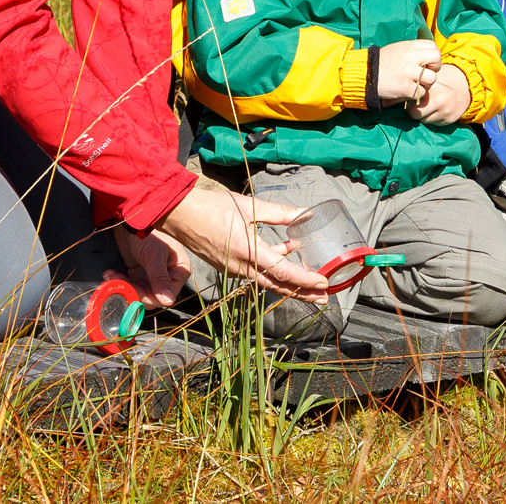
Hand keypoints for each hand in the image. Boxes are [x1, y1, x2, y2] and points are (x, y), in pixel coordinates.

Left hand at [113, 220, 189, 306]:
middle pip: (152, 296)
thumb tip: (169, 302)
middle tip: (120, 283)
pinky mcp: (138, 272)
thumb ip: (160, 279)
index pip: (167, 295)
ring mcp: (152, 275)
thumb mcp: (154, 255)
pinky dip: (119, 281)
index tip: (134, 292)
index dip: (151, 296)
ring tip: (113, 276)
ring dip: (124, 287)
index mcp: (178, 271)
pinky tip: (111, 273)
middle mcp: (167, 275)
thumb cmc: (150, 231)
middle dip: (134, 291)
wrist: (131, 217)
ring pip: (138, 292)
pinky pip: (129, 285)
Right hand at [150, 185, 331, 304]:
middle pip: (278, 285)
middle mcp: (242, 267)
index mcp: (249, 253)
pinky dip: (274, 269)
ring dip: (290, 283)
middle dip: (303, 293)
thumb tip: (304, 212)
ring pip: (268, 280)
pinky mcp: (229, 265)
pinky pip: (256, 272)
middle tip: (325, 298)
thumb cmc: (213, 208)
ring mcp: (234, 269)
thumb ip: (279, 213)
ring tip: (311, 282)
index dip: (306, 281)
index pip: (284, 273)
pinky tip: (287, 253)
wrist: (181, 214)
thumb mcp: (250, 207)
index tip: (324, 285)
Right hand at [376, 39, 443, 103]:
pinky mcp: (405, 88)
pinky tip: (407, 90)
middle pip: (437, 60)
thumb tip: (431, 56)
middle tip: (425, 74)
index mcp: (410, 46)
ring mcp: (408, 73)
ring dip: (425, 84)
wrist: (365, 74)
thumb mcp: (399, 49)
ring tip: (414, 83)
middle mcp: (411, 58)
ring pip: (432, 79)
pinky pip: (421, 92)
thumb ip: (415, 51)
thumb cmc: (384, 61)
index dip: (433, 57)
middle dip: (434, 69)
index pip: (434, 47)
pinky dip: (416, 93)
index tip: (427, 63)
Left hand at [411, 63, 472, 125]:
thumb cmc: (443, 79)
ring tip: (428, 106)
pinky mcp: (448, 119)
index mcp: (432, 86)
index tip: (410, 96)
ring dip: (422, 115)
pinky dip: (432, 117)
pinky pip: (433, 123)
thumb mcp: (430, 78)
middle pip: (414, 113)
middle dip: (413, 109)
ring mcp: (444, 111)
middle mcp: (439, 100)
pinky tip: (436, 109)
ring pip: (422, 120)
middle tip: (417, 103)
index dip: (407, 99)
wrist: (466, 85)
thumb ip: (415, 86)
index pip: (410, 99)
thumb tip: (393, 99)